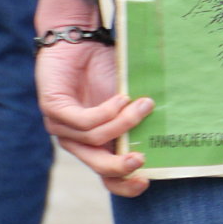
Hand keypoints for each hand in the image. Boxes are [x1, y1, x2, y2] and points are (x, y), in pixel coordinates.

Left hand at [36, 40, 154, 196]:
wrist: (77, 38)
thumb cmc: (102, 66)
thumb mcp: (125, 96)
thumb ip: (135, 117)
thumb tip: (169, 130)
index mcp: (96, 142)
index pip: (107, 176)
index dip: (124, 185)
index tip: (147, 179)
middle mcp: (77, 141)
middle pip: (99, 166)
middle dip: (121, 166)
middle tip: (142, 157)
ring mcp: (62, 127)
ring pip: (95, 139)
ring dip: (123, 123)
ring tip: (144, 104)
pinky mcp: (53, 110)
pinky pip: (82, 121)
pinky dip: (105, 112)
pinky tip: (121, 98)